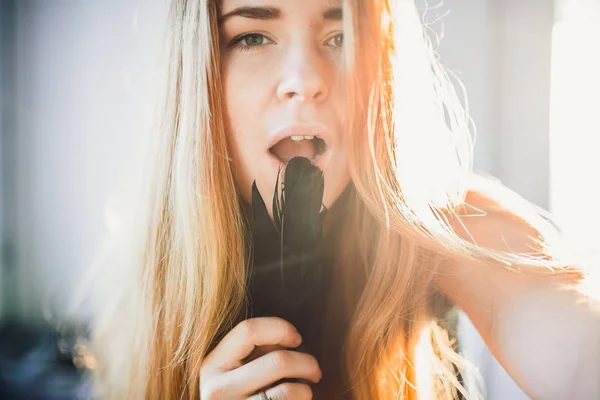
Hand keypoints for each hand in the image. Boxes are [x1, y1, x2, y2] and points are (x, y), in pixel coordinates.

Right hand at [199, 317, 321, 398]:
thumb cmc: (242, 395)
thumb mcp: (236, 371)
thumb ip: (255, 350)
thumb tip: (289, 336)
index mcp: (211, 365)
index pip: (249, 330)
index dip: (280, 328)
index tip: (297, 339)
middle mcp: (216, 390)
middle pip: (278, 361)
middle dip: (307, 362)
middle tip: (315, 370)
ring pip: (289, 391)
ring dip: (306, 389)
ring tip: (306, 390)